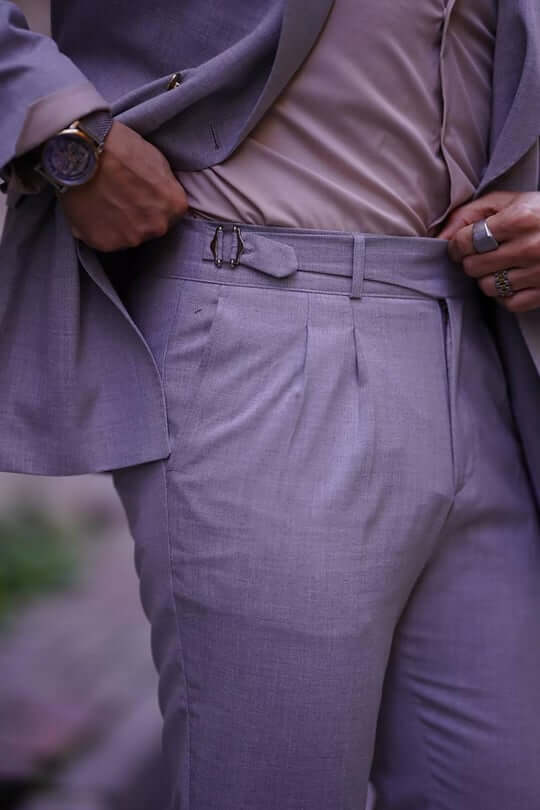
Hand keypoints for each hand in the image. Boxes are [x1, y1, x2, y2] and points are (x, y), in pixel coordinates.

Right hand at [60, 121, 187, 251]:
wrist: (81, 150)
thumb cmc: (119, 148)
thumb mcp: (157, 159)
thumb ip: (165, 185)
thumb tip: (161, 196)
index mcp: (174, 206)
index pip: (171, 213)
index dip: (154, 202)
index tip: (141, 193)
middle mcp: (157, 227)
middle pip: (151, 227)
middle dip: (139, 216)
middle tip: (120, 196)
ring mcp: (131, 238)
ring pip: (128, 235)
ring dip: (118, 224)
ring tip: (103, 201)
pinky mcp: (104, 243)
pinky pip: (104, 239)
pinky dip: (98, 228)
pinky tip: (91, 209)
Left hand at [438, 191, 539, 312]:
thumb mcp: (510, 200)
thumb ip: (471, 213)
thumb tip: (439, 236)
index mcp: (519, 219)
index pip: (464, 241)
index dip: (457, 244)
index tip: (462, 244)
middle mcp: (528, 247)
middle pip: (472, 267)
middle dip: (472, 261)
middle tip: (484, 254)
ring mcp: (538, 273)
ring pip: (487, 287)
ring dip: (488, 278)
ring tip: (501, 266)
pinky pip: (508, 303)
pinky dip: (505, 295)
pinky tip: (513, 280)